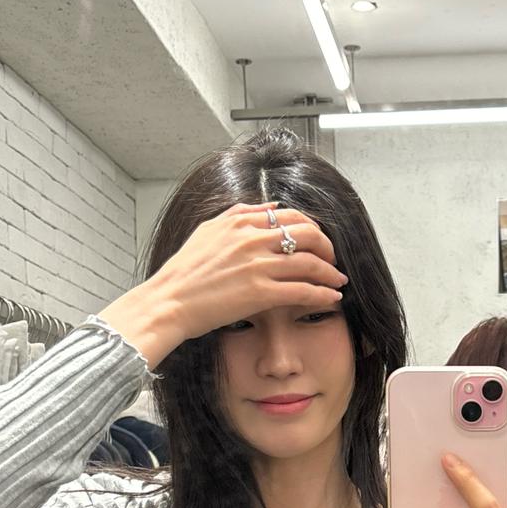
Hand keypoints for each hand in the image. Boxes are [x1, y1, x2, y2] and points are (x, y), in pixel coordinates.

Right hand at [99, 203, 347, 367]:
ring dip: (331, 273)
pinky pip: (304, 291)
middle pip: (308, 234)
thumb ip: (240, 214)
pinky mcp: (259, 293)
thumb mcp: (208, 230)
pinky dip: (323, 294)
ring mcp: (257, 265)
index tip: (318, 242)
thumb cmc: (184, 272)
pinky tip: (332, 299)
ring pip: (310, 262)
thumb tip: (272, 205)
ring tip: (337, 282)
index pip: (290, 215)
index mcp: (240, 220)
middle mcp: (251, 238)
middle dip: (327, 247)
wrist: (168, 302)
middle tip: (333, 261)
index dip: (312, 228)